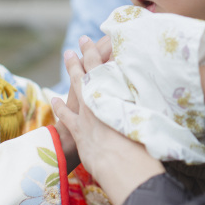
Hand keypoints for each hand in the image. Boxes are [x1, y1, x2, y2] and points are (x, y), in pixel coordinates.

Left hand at [52, 36, 163, 204]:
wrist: (123, 166)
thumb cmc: (140, 143)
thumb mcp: (146, 114)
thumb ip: (143, 100)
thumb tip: (151, 89)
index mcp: (116, 95)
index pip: (105, 67)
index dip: (97, 52)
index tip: (95, 38)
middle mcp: (100, 101)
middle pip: (89, 72)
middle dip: (84, 55)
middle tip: (81, 39)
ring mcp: (87, 115)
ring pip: (76, 88)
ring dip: (71, 72)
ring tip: (67, 57)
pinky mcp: (79, 132)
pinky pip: (66, 116)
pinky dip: (59, 106)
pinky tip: (53, 98)